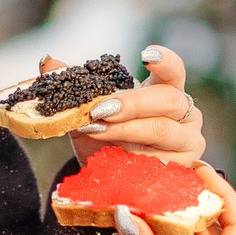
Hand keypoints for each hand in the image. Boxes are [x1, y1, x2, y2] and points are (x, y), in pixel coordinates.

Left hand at [55, 45, 206, 168]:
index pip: (174, 71)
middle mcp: (185, 115)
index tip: (145, 55)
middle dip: (132, 103)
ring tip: (96, 130)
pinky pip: (159, 161)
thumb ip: (73, 86)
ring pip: (162, 130)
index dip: (165, 61)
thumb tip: (48, 62)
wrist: (111, 180)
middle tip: (101, 109)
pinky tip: (112, 159)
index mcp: (167, 92)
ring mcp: (187, 142)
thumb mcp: (88, 111)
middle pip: (168, 100)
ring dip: (126, 129)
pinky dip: (132, 157)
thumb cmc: (107, 139)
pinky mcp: (182, 169)